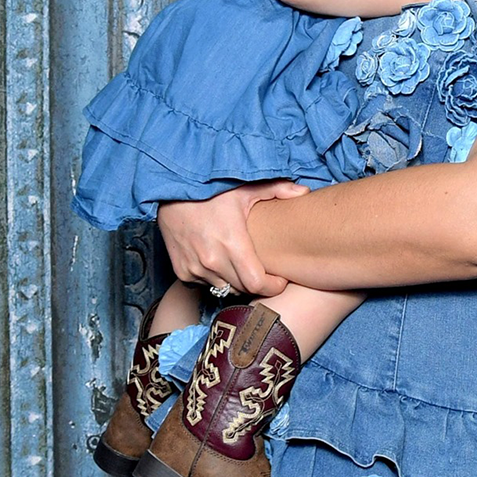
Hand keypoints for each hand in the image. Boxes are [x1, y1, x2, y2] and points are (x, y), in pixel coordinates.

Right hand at [156, 180, 308, 296]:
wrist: (171, 191)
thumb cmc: (211, 190)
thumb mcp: (245, 188)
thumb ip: (278, 190)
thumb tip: (304, 192)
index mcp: (232, 244)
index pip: (258, 284)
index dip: (273, 286)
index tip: (280, 279)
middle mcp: (212, 261)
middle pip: (244, 289)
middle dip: (258, 283)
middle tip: (265, 272)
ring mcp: (194, 268)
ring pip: (224, 288)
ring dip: (236, 281)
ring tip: (242, 265)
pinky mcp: (182, 270)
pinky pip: (205, 283)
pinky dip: (215, 277)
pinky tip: (220, 261)